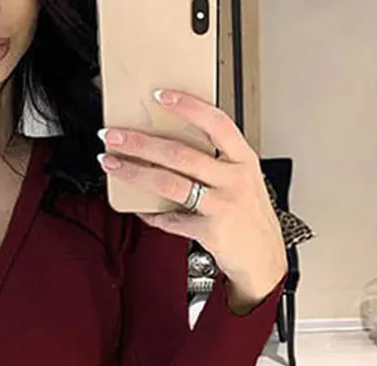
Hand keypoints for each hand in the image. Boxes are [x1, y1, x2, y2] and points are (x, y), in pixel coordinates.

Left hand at [98, 90, 287, 311]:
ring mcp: (222, 205)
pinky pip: (172, 220)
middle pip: (179, 153)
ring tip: (112, 164)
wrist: (264, 257)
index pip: (216, 122)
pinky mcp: (211, 231)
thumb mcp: (243, 181)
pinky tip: (140, 210)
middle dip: (140, 142)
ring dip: (134, 172)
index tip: (160, 96)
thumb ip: (216, 163)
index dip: (188, 106)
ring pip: (169, 183)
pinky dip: (152, 216)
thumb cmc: (249, 217)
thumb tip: (170, 150)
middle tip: (113, 136)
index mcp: (243, 159)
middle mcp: (234, 178)